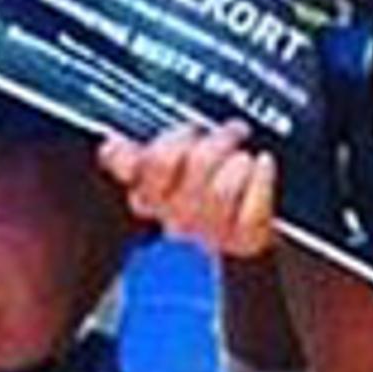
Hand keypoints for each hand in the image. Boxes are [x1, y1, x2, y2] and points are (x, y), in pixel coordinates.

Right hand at [99, 121, 280, 255]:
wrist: (248, 227)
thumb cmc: (208, 184)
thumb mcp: (171, 161)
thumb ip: (135, 155)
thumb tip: (110, 145)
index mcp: (149, 193)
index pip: (145, 166)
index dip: (169, 143)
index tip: (190, 131)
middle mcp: (174, 216)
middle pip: (193, 168)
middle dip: (214, 142)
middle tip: (231, 132)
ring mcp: (208, 232)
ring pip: (218, 190)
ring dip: (238, 163)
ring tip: (245, 156)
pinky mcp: (243, 240)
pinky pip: (251, 211)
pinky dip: (261, 182)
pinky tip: (262, 166)